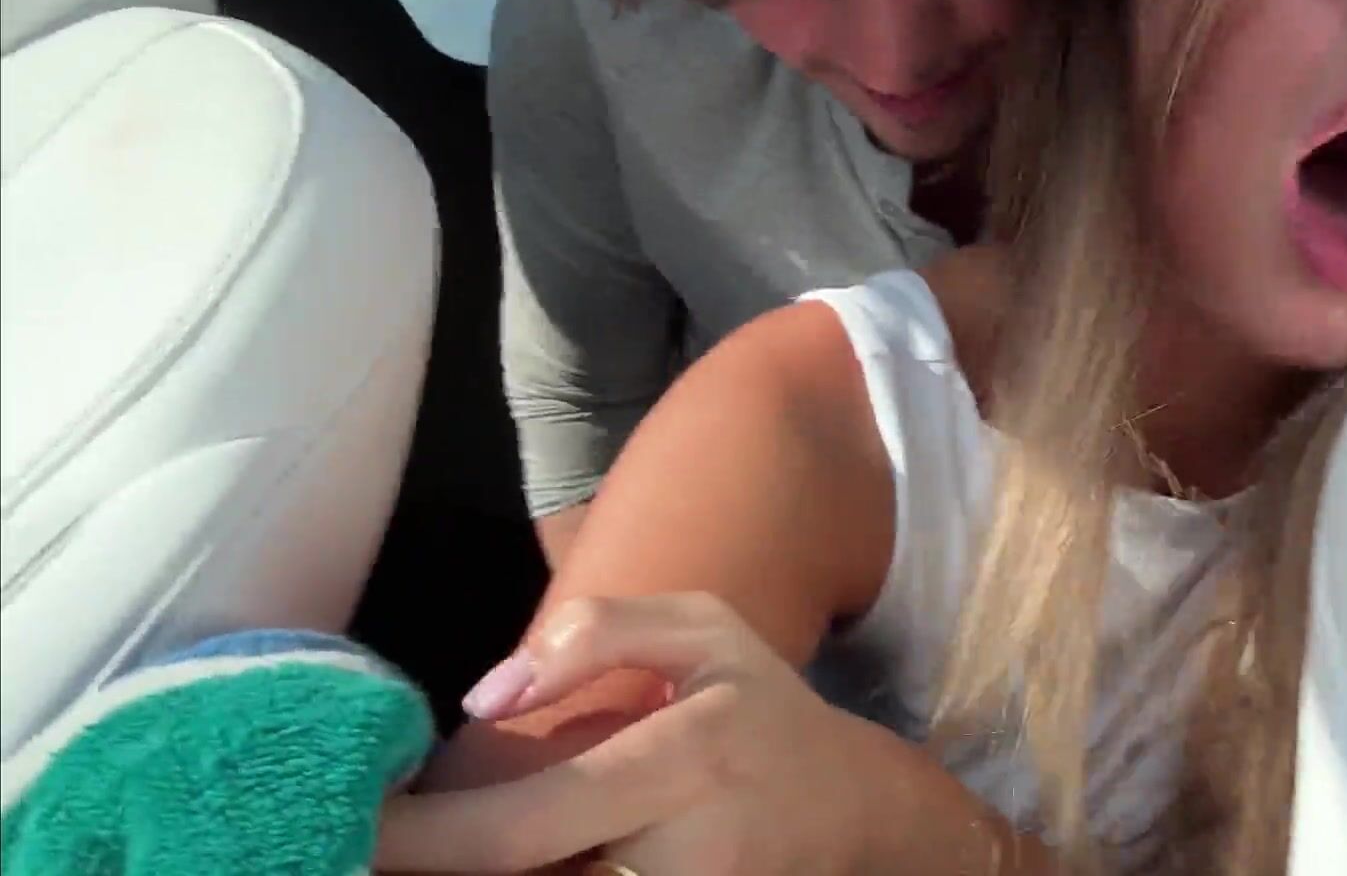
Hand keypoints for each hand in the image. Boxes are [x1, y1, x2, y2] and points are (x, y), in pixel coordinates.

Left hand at [375, 593, 902, 874]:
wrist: (856, 813)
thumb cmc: (765, 710)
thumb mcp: (706, 629)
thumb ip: (599, 633)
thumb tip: (485, 697)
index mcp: (686, 758)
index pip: (525, 824)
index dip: (425, 839)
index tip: (355, 827)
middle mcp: (684, 855)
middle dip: (434, 868)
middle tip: (358, 849)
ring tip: (425, 849)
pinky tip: (501, 862)